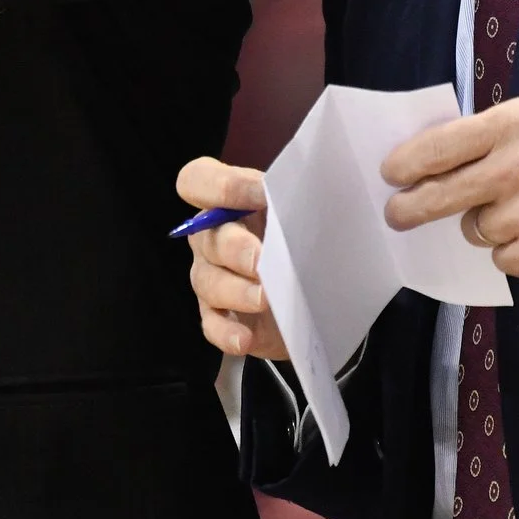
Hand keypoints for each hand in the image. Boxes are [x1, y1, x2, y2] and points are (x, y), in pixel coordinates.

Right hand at [177, 157, 286, 360]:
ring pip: (207, 282)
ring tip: (266, 299)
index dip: (222, 186)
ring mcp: (212, 278)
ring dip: (236, 291)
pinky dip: (227, 333)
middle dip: (234, 248)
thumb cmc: (305, 240)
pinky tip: (245, 338)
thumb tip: (306, 194)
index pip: (197, 180)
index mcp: (228, 202)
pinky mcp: (221, 317)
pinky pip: (212, 325)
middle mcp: (212, 237)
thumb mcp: (304, 213)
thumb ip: (295, 201)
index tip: (261, 194)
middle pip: (204, 237)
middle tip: (262, 261)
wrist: (321, 290)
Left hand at [380, 96, 518, 279]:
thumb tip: (432, 160)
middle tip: (397, 214)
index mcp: (513, 125)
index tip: (390, 175)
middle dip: (410, 209)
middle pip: (441, 196)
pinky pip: (504, 259)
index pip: (438, 147)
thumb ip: (489, 135)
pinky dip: (514, 251)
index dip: (405, 165)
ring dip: (485, 225)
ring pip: (474, 231)